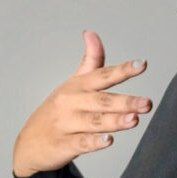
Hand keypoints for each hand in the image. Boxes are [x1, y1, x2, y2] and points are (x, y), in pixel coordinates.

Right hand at [13, 32, 149, 177]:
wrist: (30, 143)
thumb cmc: (57, 110)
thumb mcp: (72, 83)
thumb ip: (90, 60)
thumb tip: (91, 33)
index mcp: (77, 86)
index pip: (102, 75)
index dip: (122, 70)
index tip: (141, 64)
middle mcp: (72, 102)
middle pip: (101, 100)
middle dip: (125, 102)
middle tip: (146, 103)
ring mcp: (67, 124)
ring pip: (94, 121)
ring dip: (114, 120)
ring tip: (134, 119)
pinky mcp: (64, 144)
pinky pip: (81, 142)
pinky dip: (94, 142)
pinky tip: (108, 140)